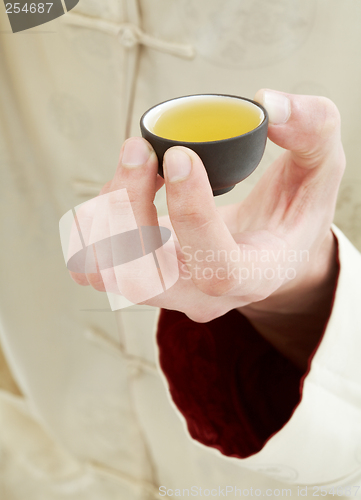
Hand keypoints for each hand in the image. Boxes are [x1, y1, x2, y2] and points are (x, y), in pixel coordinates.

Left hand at [70, 90, 344, 369]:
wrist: (267, 249)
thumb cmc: (293, 214)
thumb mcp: (321, 170)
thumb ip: (312, 129)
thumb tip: (266, 104)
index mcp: (255, 276)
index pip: (218, 267)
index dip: (191, 215)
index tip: (179, 156)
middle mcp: (205, 295)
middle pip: (146, 277)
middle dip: (129, 208)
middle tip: (140, 150)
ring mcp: (168, 290)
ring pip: (110, 269)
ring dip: (109, 207)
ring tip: (136, 160)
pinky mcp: (141, 275)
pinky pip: (96, 257)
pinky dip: (98, 216)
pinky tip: (127, 183)